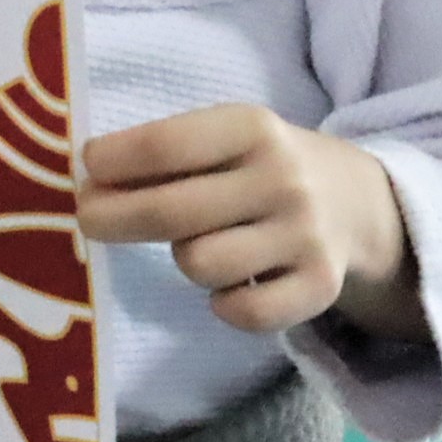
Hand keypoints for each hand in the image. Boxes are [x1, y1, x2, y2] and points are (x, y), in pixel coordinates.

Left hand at [79, 104, 419, 339]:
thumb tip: (88, 179)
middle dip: (113, 217)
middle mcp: (282, 179)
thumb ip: (165, 154)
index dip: (115, 160)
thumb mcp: (225, 139)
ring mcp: (304, 235)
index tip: (85, 167)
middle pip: (171, 211)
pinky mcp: (320, 286)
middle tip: (88, 219)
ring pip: (199, 264)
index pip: (166, 145)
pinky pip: (242, 313)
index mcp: (252, 128)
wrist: (356, 202)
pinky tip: (227, 285)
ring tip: (196, 243)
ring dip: (184, 257)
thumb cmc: (261, 166)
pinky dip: (222, 304)